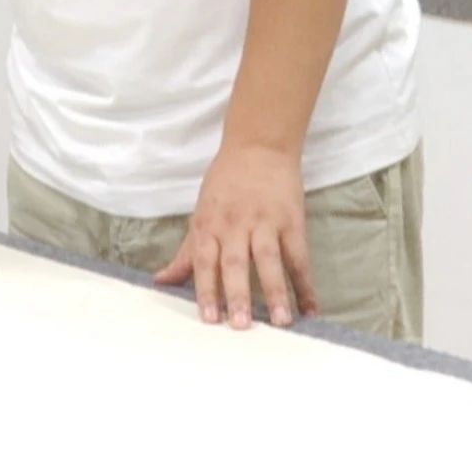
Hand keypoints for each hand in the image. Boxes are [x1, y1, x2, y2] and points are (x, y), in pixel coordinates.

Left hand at [154, 142, 318, 328]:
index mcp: (208, 225)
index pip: (204, 261)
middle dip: (237, 295)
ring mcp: (265, 222)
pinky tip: (311, 308)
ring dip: (276, 292)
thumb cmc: (224, 184)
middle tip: (241, 326)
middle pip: (235, 263)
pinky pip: (299, 256)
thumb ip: (185, 253)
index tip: (209, 319)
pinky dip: (306, 284)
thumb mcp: (200, 215)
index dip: (205, 290)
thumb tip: (160, 281)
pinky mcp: (291, 219)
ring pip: (269, 259)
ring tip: (281, 322)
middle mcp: (235, 225)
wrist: (258, 145)